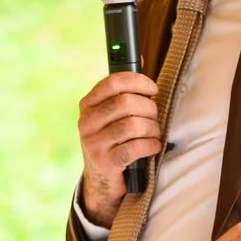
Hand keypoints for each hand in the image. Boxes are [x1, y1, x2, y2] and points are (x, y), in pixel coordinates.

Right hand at [78, 72, 160, 225]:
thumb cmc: (115, 142)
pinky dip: (151, 145)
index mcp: (88, 105)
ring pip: (134, 125)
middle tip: (154, 118)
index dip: (138, 82)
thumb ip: (123, 92)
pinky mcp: (105, 162)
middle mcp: (87, 122)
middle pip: (127, 103)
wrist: (102, 182)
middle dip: (149, 109)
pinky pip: (136, 147)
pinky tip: (152, 146)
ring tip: (153, 134)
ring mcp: (93, 143)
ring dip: (152, 129)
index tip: (152, 90)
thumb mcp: (113, 117)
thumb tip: (139, 59)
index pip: (113, 82)